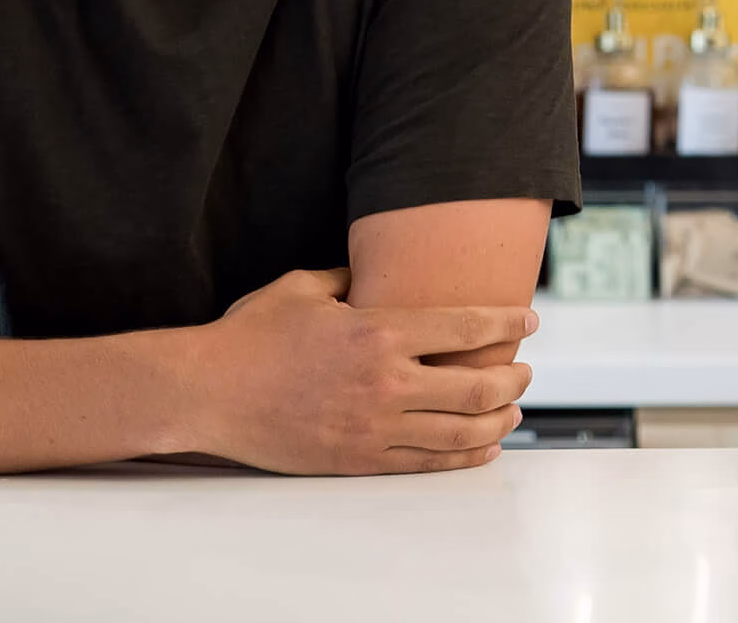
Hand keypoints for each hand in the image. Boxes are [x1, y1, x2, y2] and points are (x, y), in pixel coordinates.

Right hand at [187, 268, 535, 475]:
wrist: (209, 392)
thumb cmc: (250, 336)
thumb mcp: (300, 289)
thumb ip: (346, 279)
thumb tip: (371, 274)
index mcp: (376, 331)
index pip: (463, 326)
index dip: (504, 324)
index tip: (528, 322)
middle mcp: (385, 381)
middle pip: (477, 386)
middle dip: (512, 378)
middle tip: (525, 371)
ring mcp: (375, 426)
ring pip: (461, 431)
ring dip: (498, 421)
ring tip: (513, 411)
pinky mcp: (359, 459)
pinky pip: (427, 463)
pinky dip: (465, 457)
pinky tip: (482, 448)